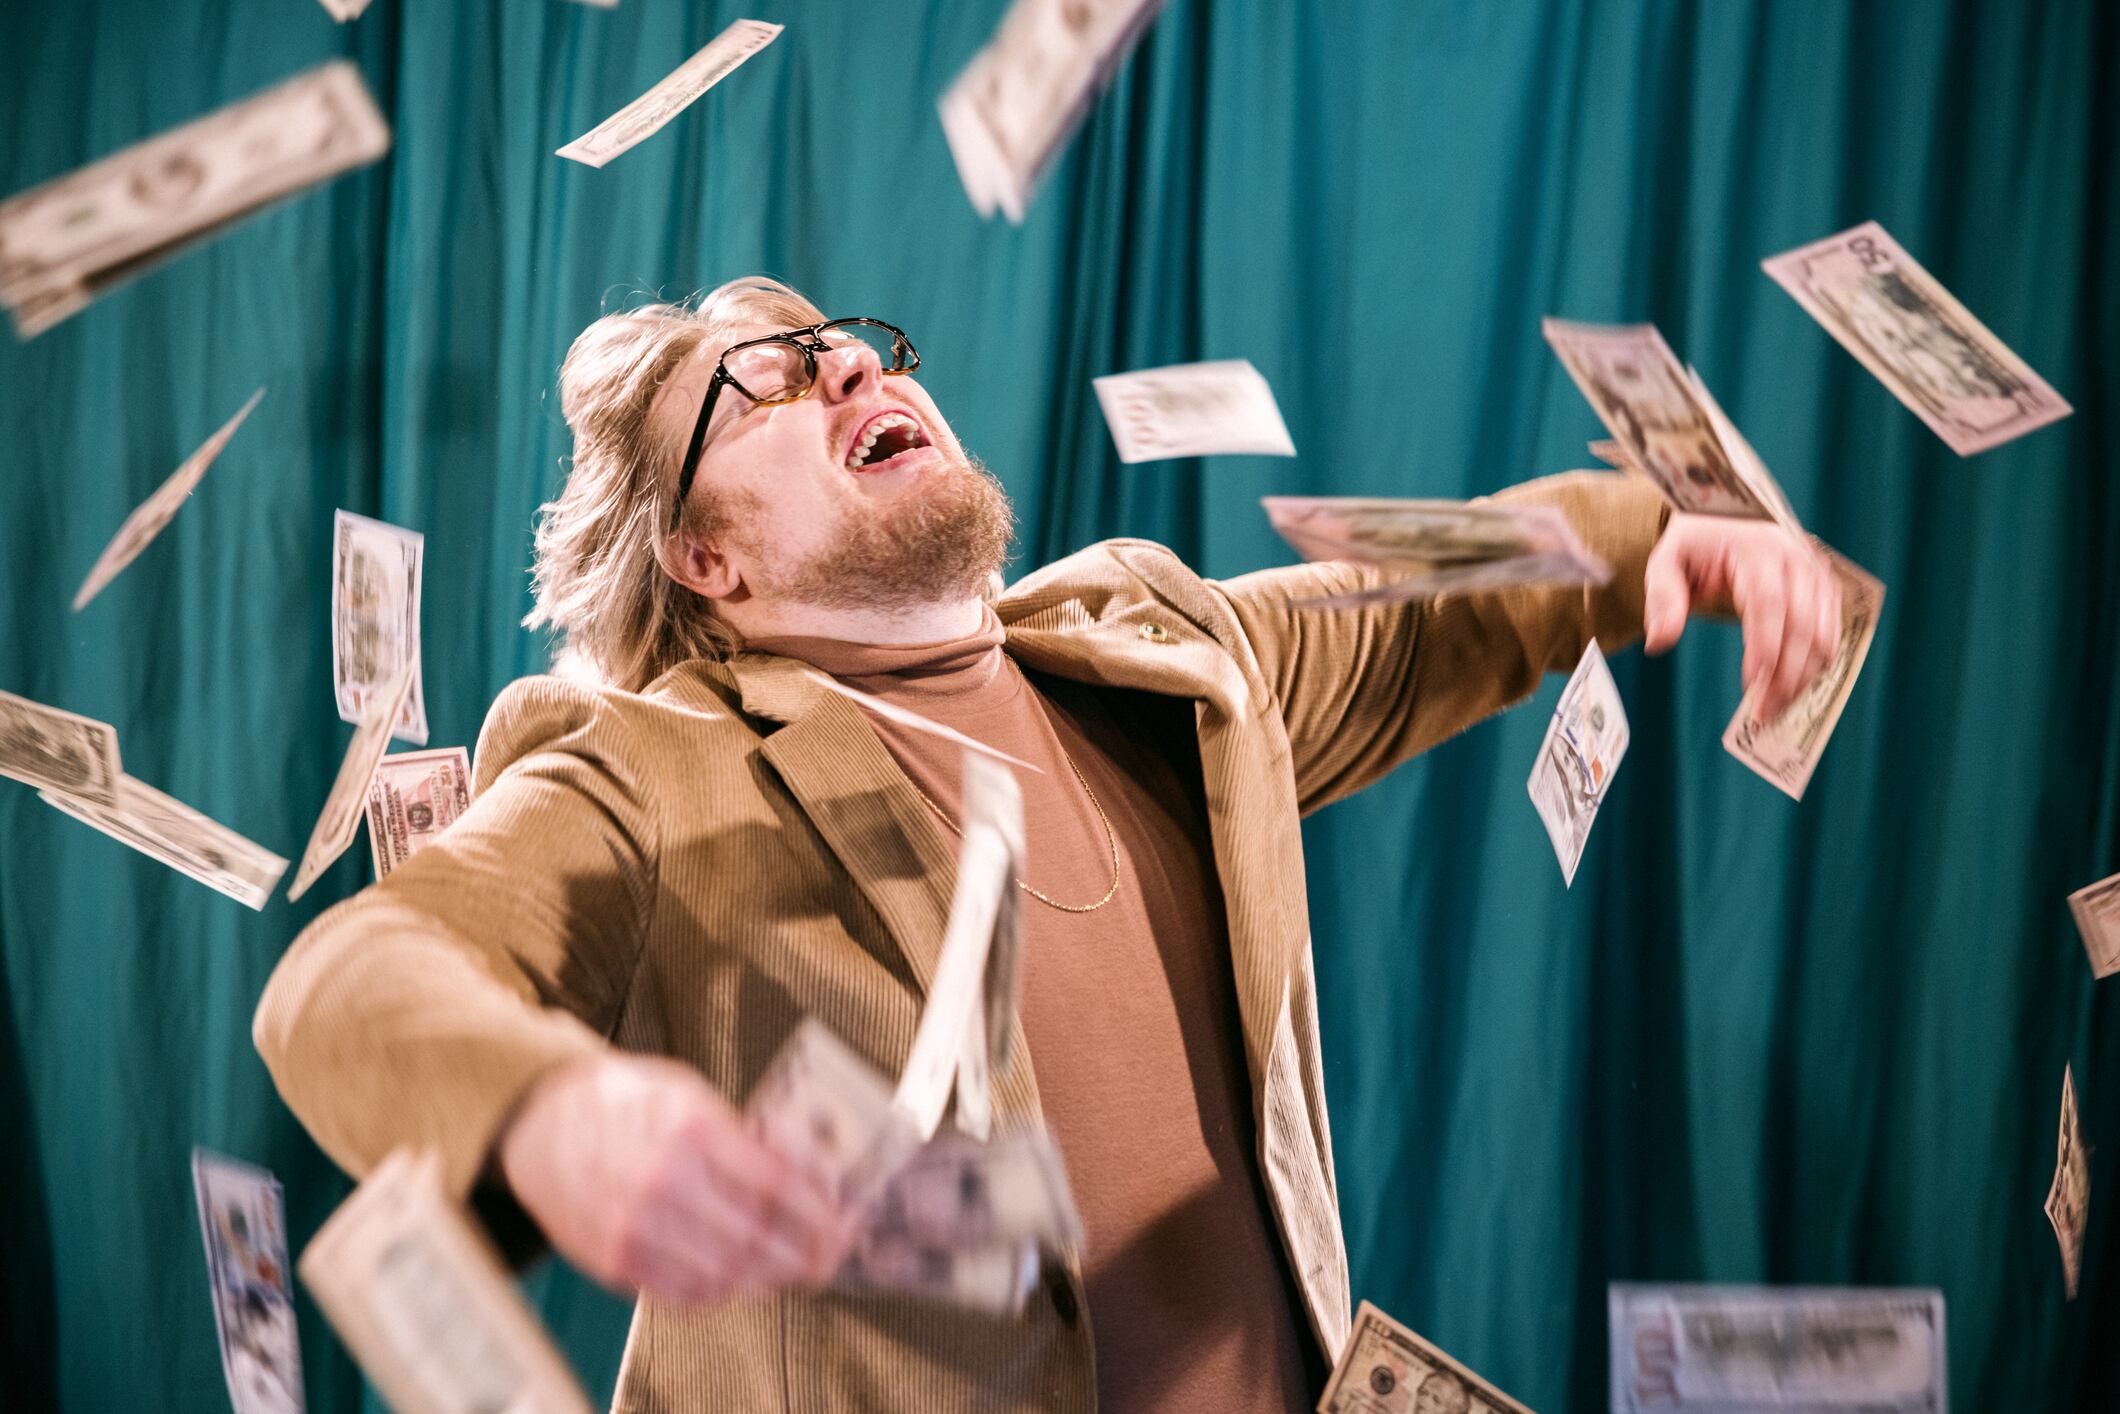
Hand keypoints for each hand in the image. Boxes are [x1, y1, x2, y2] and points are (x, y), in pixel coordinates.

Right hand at [497, 1052, 856, 1305]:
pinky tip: (741, 1278)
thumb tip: (804, 1173)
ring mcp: (634, 1228)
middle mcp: (661, 1183)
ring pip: (724, 1275)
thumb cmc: (623, 1103)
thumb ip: (743, 1136)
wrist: (542, 1124)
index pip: (774, 1186)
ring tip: (794, 1269)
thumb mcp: (690, 1093)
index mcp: (688, 1130)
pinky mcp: (615, 1261)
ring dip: (770, 1278)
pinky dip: (722, 1293)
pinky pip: (682, 1294)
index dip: (819, 1212)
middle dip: (807, 1254)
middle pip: (756, 1239)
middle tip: (832, 1255)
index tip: (845, 1221)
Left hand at [1641, 515, 1843, 722]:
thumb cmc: (1693, 541)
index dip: (1765, 646)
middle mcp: (1794, 557)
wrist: (1727, 508)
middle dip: (1786, 674)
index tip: (1752, 683)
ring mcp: (1815, 570)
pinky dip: (1820, 660)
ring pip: (1824, 630)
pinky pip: (1833, 627)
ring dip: (1806, 674)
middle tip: (1764, 714)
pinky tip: (1798, 686)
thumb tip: (1659, 643)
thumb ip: (1662, 600)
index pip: (1768, 603)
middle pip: (1802, 623)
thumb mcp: (1665, 562)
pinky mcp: (1824, 583)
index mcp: (1755, 549)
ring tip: (1777, 708)